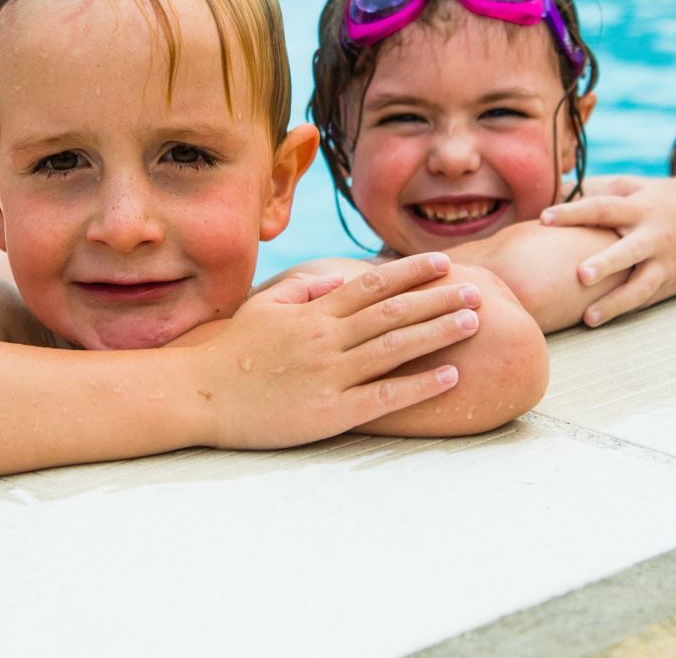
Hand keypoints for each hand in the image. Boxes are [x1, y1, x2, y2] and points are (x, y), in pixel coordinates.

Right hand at [193, 253, 480, 449]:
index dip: (412, 273)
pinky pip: (384, 397)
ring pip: (395, 348)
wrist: (199, 395)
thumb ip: (304, 291)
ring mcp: (330, 375)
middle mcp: (327, 339)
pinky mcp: (331, 412)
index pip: (373, 285)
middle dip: (438, 298)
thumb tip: (339, 279)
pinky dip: (419, 386)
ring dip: (438, 332)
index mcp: (313, 313)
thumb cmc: (230, 352)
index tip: (444, 264)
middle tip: (476, 290)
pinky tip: (451, 376)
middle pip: (393, 313)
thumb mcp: (264, 308)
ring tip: (472, 321)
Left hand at [539, 180, 675, 326]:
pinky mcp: (670, 282)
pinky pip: (646, 299)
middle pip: (628, 250)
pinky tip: (600, 319)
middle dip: (605, 263)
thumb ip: (597, 188)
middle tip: (580, 275)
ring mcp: (664, 262)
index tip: (544, 218)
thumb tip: (555, 185)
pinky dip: (624, 309)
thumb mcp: (634, 186)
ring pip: (641, 285)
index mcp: (638, 208)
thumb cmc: (660, 201)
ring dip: (615, 302)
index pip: (602, 207)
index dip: (573, 212)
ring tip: (588, 317)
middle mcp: (652, 235)